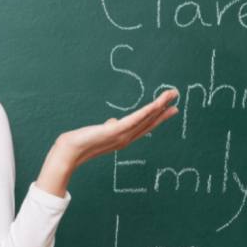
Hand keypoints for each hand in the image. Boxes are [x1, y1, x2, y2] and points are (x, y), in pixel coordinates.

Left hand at [58, 88, 179, 168]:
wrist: (70, 151)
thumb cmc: (80, 142)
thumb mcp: (99, 132)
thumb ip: (109, 127)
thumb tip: (113, 122)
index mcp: (123, 138)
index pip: (144, 126)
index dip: (157, 117)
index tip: (169, 109)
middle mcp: (126, 138)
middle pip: (149, 122)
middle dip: (164, 111)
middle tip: (177, 100)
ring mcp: (122, 135)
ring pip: (145, 119)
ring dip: (160, 106)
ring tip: (172, 95)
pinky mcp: (116, 131)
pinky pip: (135, 119)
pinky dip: (147, 112)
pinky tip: (156, 104)